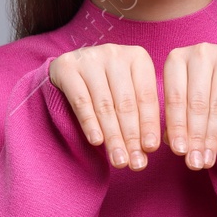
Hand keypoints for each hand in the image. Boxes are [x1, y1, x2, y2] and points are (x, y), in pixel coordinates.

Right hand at [49, 44, 159, 170]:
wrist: (70, 69)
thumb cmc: (108, 86)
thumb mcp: (128, 94)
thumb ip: (139, 116)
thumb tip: (148, 150)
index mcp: (138, 57)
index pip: (146, 97)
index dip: (149, 125)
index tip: (150, 150)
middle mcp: (115, 53)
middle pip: (125, 103)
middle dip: (131, 137)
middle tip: (135, 163)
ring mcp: (89, 58)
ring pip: (104, 105)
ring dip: (112, 136)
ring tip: (119, 160)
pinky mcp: (66, 66)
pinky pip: (80, 100)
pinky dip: (90, 123)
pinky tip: (96, 142)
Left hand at [165, 43, 216, 169]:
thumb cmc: (203, 86)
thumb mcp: (185, 96)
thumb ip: (176, 118)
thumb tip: (172, 143)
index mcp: (176, 59)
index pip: (175, 98)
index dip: (177, 127)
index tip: (178, 152)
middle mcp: (200, 53)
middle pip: (196, 102)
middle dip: (195, 136)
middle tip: (195, 162)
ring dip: (212, 136)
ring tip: (208, 160)